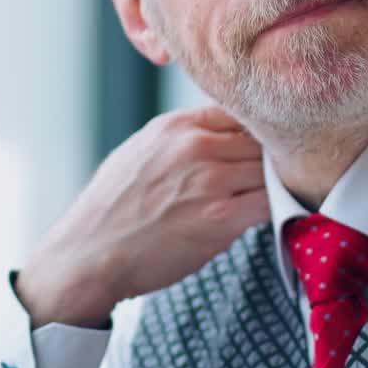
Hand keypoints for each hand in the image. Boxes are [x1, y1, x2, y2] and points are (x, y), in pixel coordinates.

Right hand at [14, 106, 267, 326]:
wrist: (88, 255)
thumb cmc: (111, 212)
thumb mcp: (139, 152)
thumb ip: (180, 139)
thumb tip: (218, 138)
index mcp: (175, 126)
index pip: (240, 111)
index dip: (256, 132)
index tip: (261, 150)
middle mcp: (195, 146)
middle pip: (262, 138)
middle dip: (271, 158)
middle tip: (275, 178)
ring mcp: (210, 181)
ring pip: (272, 169)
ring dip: (278, 184)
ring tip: (273, 198)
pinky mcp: (221, 219)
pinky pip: (272, 203)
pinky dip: (278, 209)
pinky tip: (271, 217)